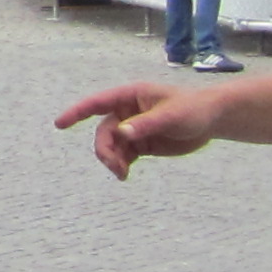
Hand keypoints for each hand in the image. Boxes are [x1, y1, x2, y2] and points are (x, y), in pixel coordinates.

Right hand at [54, 77, 213, 179]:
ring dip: (112, 160)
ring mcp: (132, 128)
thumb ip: (146, 124)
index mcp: (130, 96)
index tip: (60, 124)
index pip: (97, 103)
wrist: (211, 120)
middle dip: (105, 149)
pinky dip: (121, 165)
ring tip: (122, 173)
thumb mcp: (171, 115)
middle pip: (103, 132)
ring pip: (111, 145)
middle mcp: (126, 112)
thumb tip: (122, 134)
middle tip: (115, 166)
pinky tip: (125, 174)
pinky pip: (123, 155)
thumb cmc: (192, 109)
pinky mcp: (141, 143)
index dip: (77, 112)